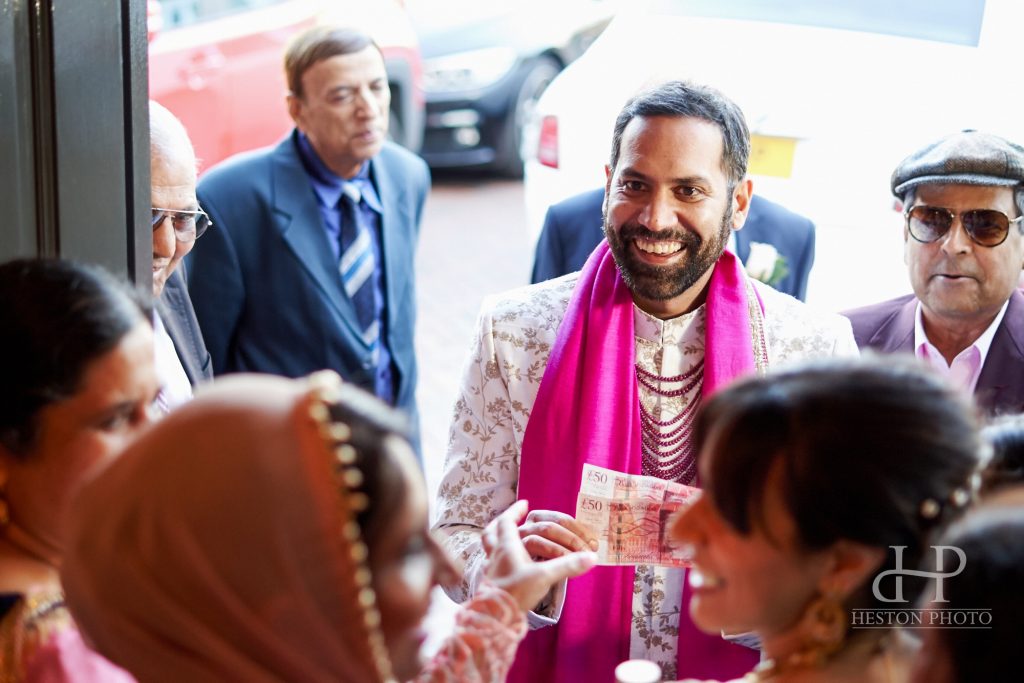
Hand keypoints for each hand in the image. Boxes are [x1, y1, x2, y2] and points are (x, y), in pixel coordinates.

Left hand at [481, 500, 596, 611]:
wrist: (496, 618)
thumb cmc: (517, 592)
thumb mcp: (544, 576)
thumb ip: (568, 565)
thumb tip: (591, 558)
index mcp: (507, 545)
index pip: (507, 521)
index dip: (515, 511)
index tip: (524, 503)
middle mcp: (496, 552)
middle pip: (494, 530)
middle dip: (506, 520)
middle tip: (517, 515)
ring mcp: (492, 567)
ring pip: (489, 544)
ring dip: (498, 534)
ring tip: (508, 532)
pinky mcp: (492, 580)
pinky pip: (492, 561)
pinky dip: (498, 554)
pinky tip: (506, 559)